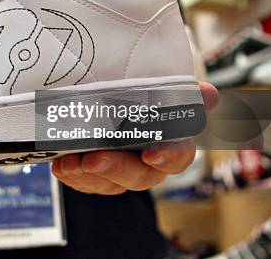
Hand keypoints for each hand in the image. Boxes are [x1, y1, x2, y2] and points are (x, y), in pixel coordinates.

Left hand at [52, 81, 218, 194]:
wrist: (111, 98)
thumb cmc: (143, 94)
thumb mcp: (160, 88)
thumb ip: (183, 93)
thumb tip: (210, 95)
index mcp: (170, 143)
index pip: (178, 156)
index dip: (167, 157)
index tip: (151, 153)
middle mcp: (147, 163)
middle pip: (139, 176)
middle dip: (115, 168)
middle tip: (92, 159)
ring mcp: (121, 171)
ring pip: (109, 183)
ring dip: (88, 175)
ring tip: (69, 163)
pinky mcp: (97, 173)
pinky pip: (87, 182)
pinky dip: (73, 176)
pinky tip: (60, 167)